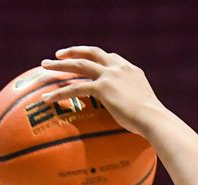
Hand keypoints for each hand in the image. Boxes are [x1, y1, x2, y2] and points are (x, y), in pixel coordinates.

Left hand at [39, 46, 165, 134]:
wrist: (153, 119)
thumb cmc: (153, 120)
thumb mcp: (145, 105)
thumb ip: (135, 102)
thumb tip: (135, 116)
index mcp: (131, 70)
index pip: (111, 57)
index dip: (97, 57)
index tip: (87, 58)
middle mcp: (120, 68)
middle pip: (92, 53)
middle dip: (74, 52)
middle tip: (59, 55)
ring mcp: (110, 76)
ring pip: (79, 65)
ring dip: (60, 65)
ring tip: (44, 67)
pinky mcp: (102, 88)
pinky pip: (75, 88)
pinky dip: (59, 93)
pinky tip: (47, 98)